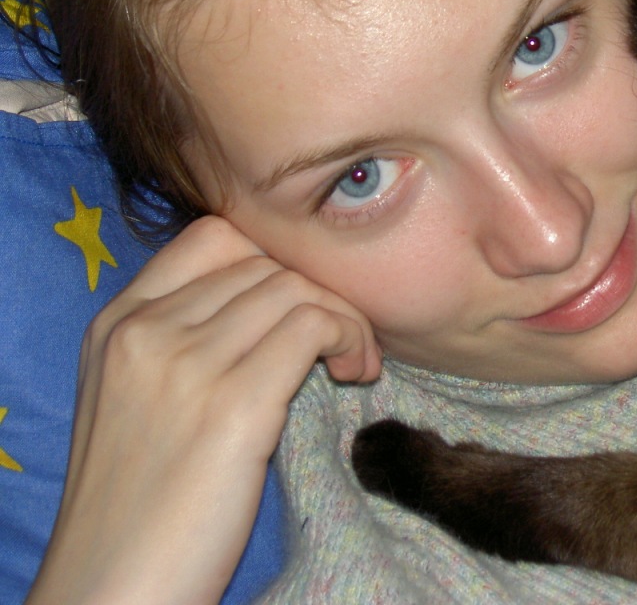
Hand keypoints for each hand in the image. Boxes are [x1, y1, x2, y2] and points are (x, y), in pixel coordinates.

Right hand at [25, 216, 380, 604]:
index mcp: (115, 323)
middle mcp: (144, 332)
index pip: (214, 237)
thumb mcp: (138, 398)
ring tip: (354, 363)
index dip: (276, 260)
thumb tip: (277, 297)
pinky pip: (314, 326)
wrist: (112, 588)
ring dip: (345, 317)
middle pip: (266, 261)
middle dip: (321, 291)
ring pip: (297, 288)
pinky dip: (350, 338)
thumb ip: (184, 338)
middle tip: (345, 341)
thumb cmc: (141, 502)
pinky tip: (353, 374)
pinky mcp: (232, 406)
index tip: (301, 306)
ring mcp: (184, 365)